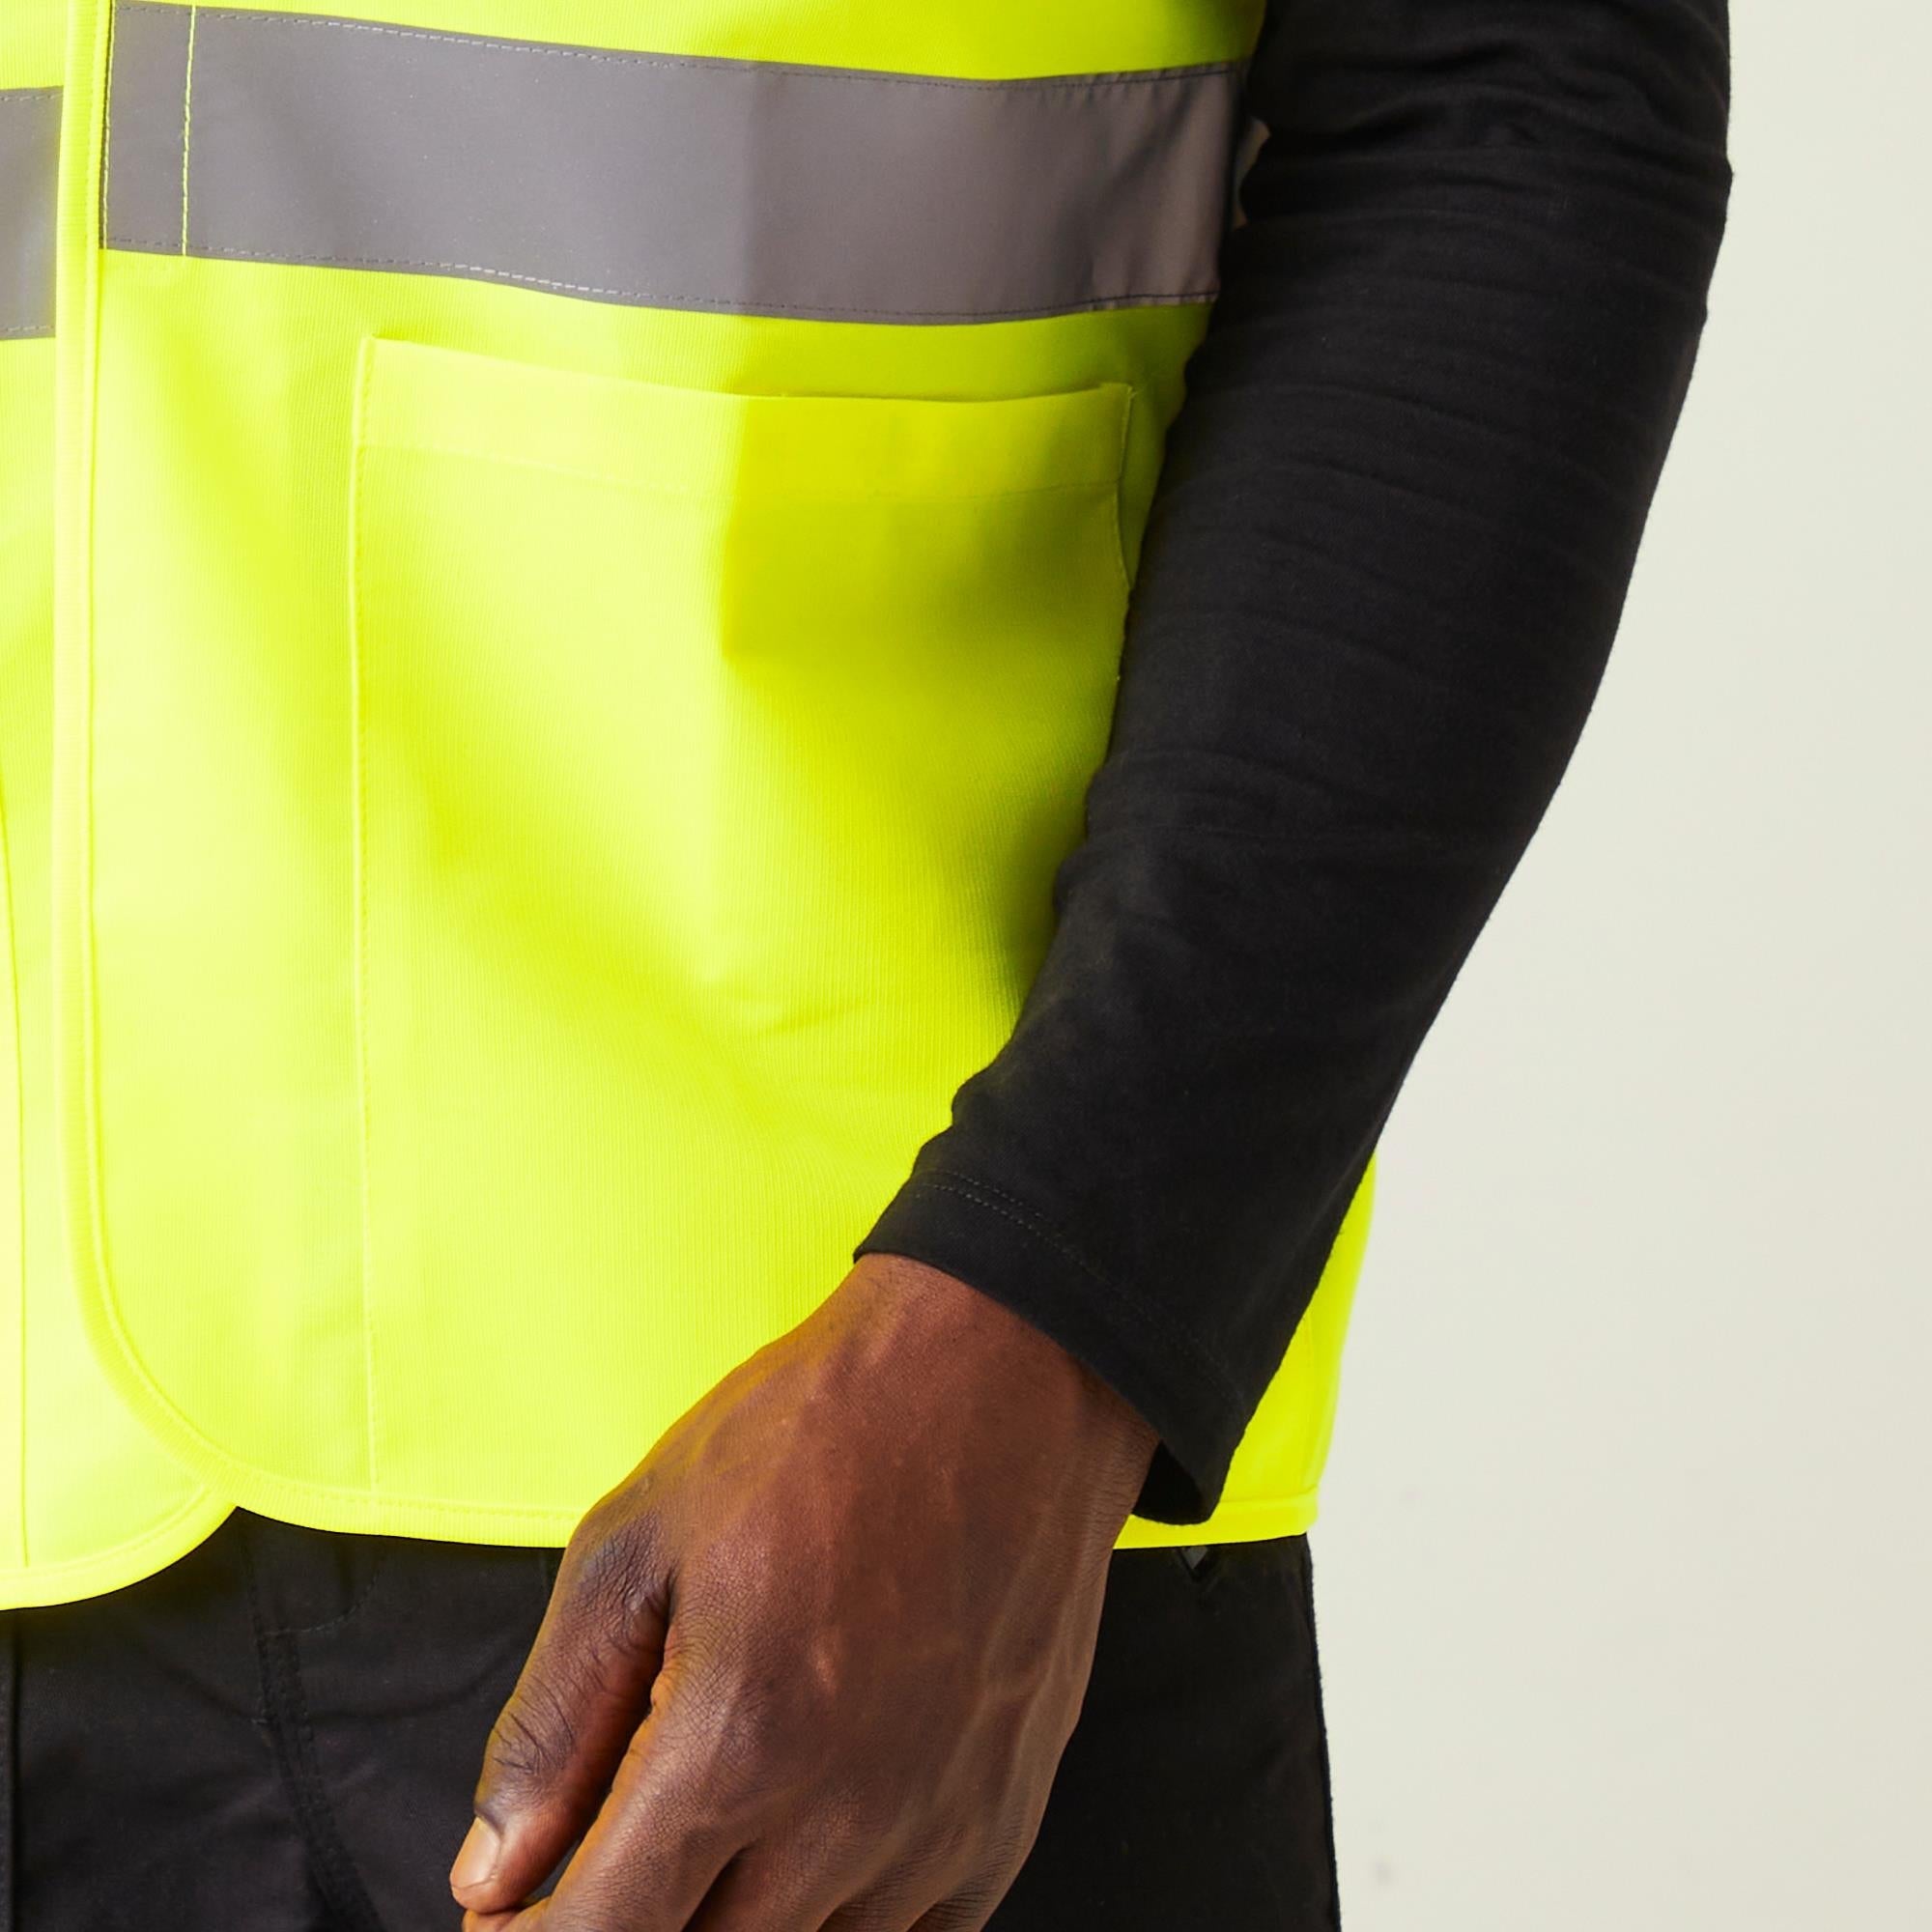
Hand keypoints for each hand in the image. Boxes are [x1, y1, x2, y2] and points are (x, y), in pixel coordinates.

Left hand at [449, 1252, 1157, 1929]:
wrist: (999, 1376)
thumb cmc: (822, 1433)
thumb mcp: (638, 1540)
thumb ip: (555, 1724)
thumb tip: (495, 1868)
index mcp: (739, 1738)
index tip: (515, 1920)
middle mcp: (846, 1813)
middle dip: (635, 1922)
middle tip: (613, 1855)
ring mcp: (937, 1831)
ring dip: (735, 1918)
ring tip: (720, 1820)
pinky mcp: (1001, 1825)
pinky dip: (839, 1919)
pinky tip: (811, 1837)